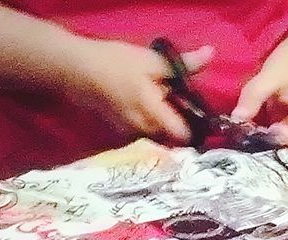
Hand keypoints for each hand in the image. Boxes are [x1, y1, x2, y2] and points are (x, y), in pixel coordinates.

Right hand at [68, 39, 213, 143]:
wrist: (75, 69)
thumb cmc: (115, 63)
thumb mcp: (152, 60)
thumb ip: (185, 64)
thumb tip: (212, 54)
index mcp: (154, 117)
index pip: (184, 137)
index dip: (195, 127)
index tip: (199, 113)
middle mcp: (143, 133)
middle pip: (172, 137)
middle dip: (180, 122)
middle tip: (181, 100)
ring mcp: (130, 135)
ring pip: (158, 135)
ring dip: (163, 121)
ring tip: (163, 100)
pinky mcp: (120, 131)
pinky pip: (144, 131)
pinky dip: (149, 120)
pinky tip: (145, 103)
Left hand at [232, 40, 287, 147]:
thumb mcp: (272, 75)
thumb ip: (255, 96)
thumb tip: (237, 119)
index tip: (273, 129)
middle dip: (270, 144)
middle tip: (249, 134)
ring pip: (278, 146)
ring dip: (260, 142)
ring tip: (243, 132)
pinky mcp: (279, 129)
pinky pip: (268, 138)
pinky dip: (255, 136)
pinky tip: (243, 129)